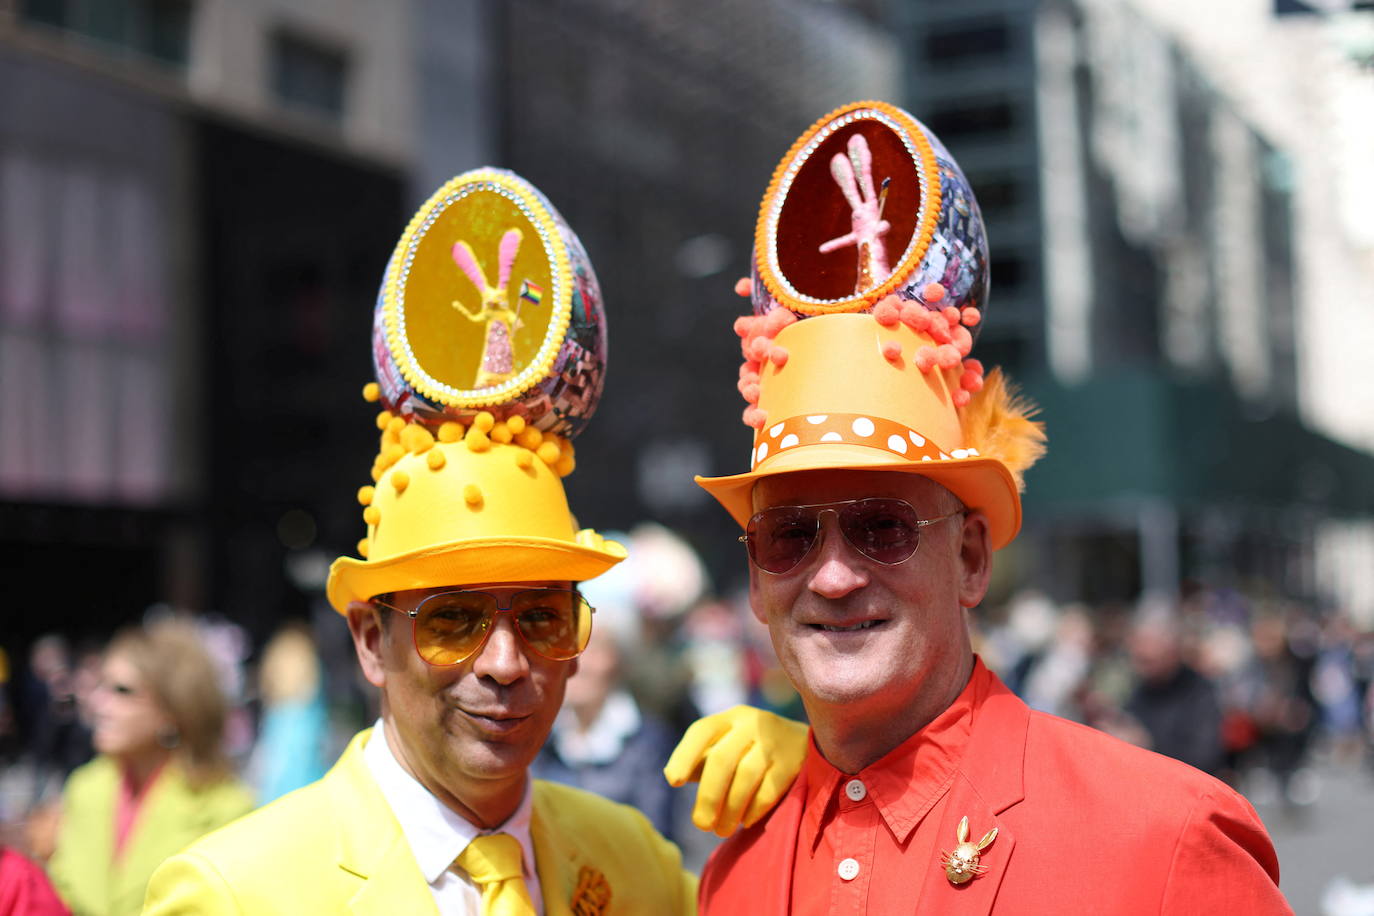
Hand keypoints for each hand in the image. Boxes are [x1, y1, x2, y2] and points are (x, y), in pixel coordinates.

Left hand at [664, 705, 808, 836]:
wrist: (803, 743)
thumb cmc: (750, 750)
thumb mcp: (727, 745)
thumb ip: (701, 760)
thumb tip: (673, 776)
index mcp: (729, 718)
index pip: (701, 731)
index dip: (684, 755)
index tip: (674, 782)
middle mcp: (751, 724)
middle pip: (722, 760)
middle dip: (708, 796)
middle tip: (701, 825)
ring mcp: (774, 741)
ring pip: (745, 776)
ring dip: (730, 809)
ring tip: (721, 830)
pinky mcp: (793, 761)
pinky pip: (769, 789)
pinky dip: (753, 809)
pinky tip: (745, 822)